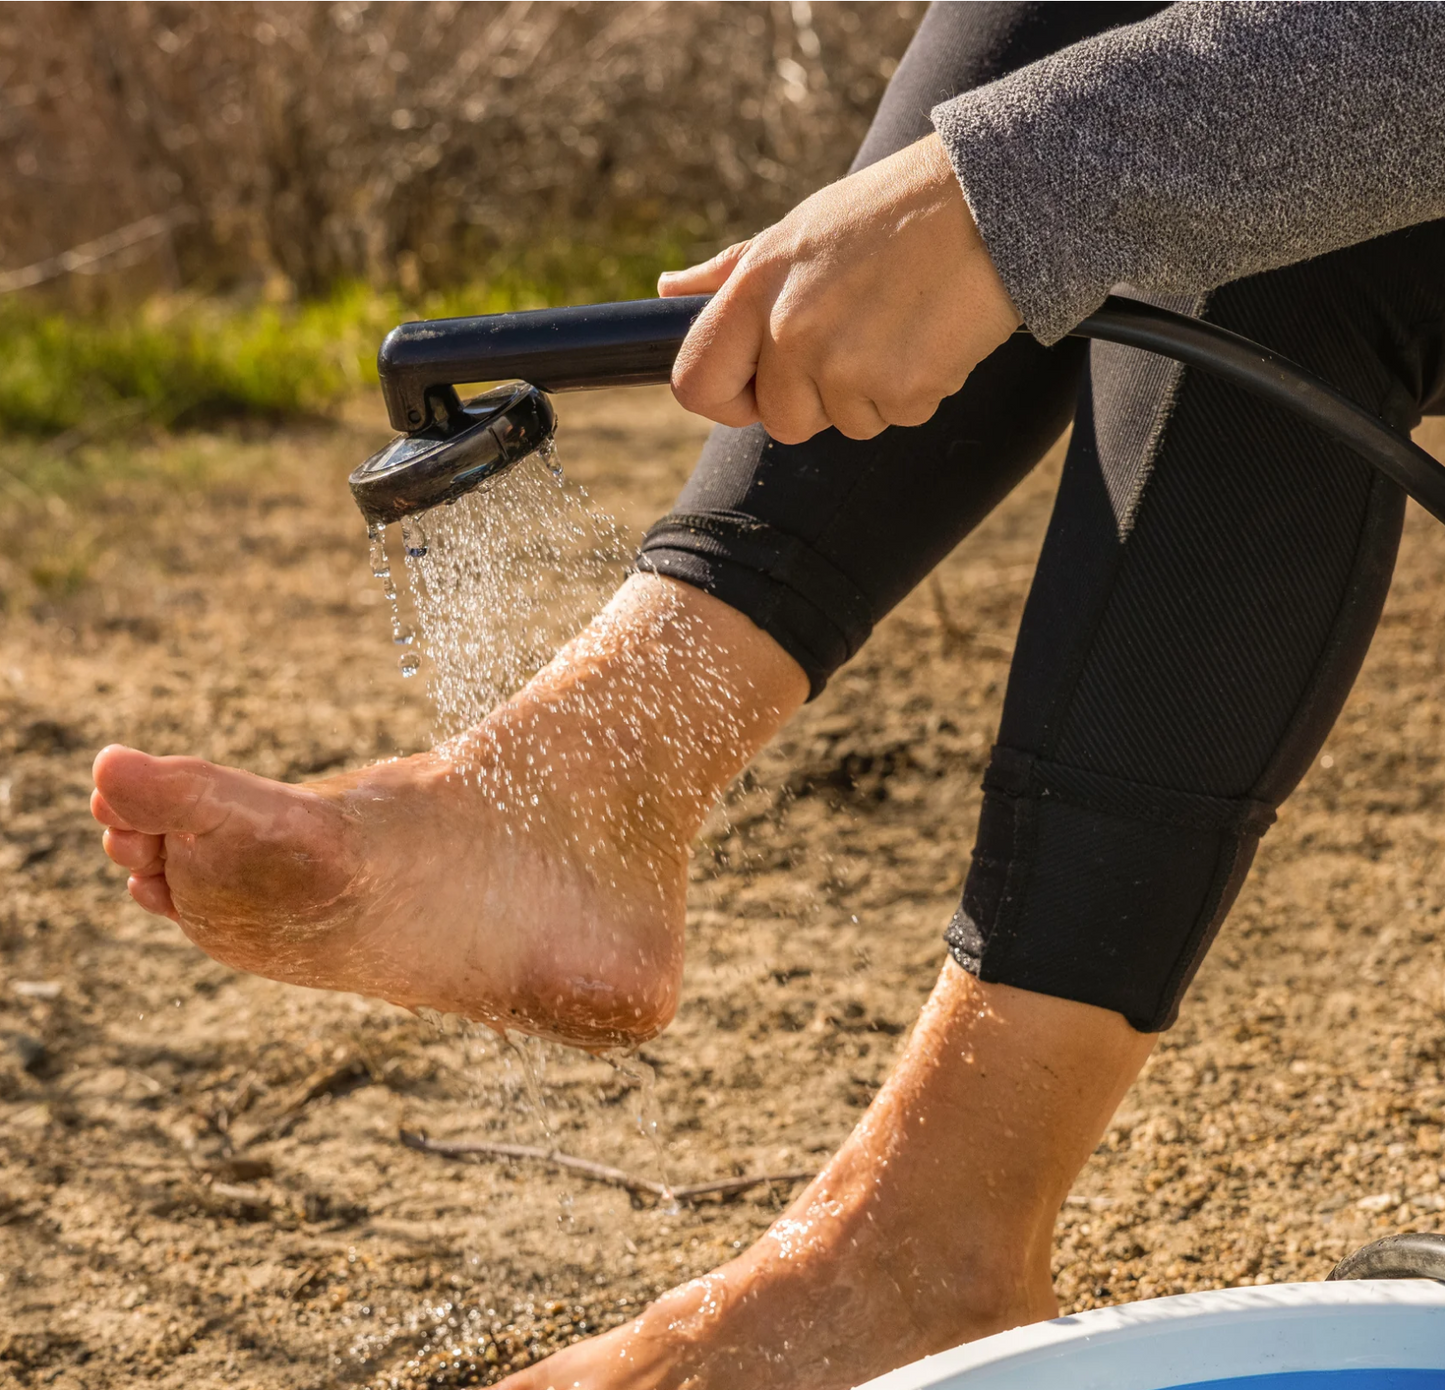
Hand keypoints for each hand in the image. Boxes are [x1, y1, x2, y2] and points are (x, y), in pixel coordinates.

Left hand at [660, 133, 1020, 444]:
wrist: (988, 201)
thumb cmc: (889, 215)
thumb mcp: (799, 230)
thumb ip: (732, 273)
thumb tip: (670, 290)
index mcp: (757, 288)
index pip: (696, 383)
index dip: (726, 398)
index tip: (755, 390)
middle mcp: (792, 331)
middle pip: (781, 421)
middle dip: (817, 398)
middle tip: (858, 337)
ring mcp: (845, 366)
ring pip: (844, 425)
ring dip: (872, 392)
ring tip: (898, 323)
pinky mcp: (901, 390)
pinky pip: (896, 418)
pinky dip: (916, 389)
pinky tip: (930, 332)